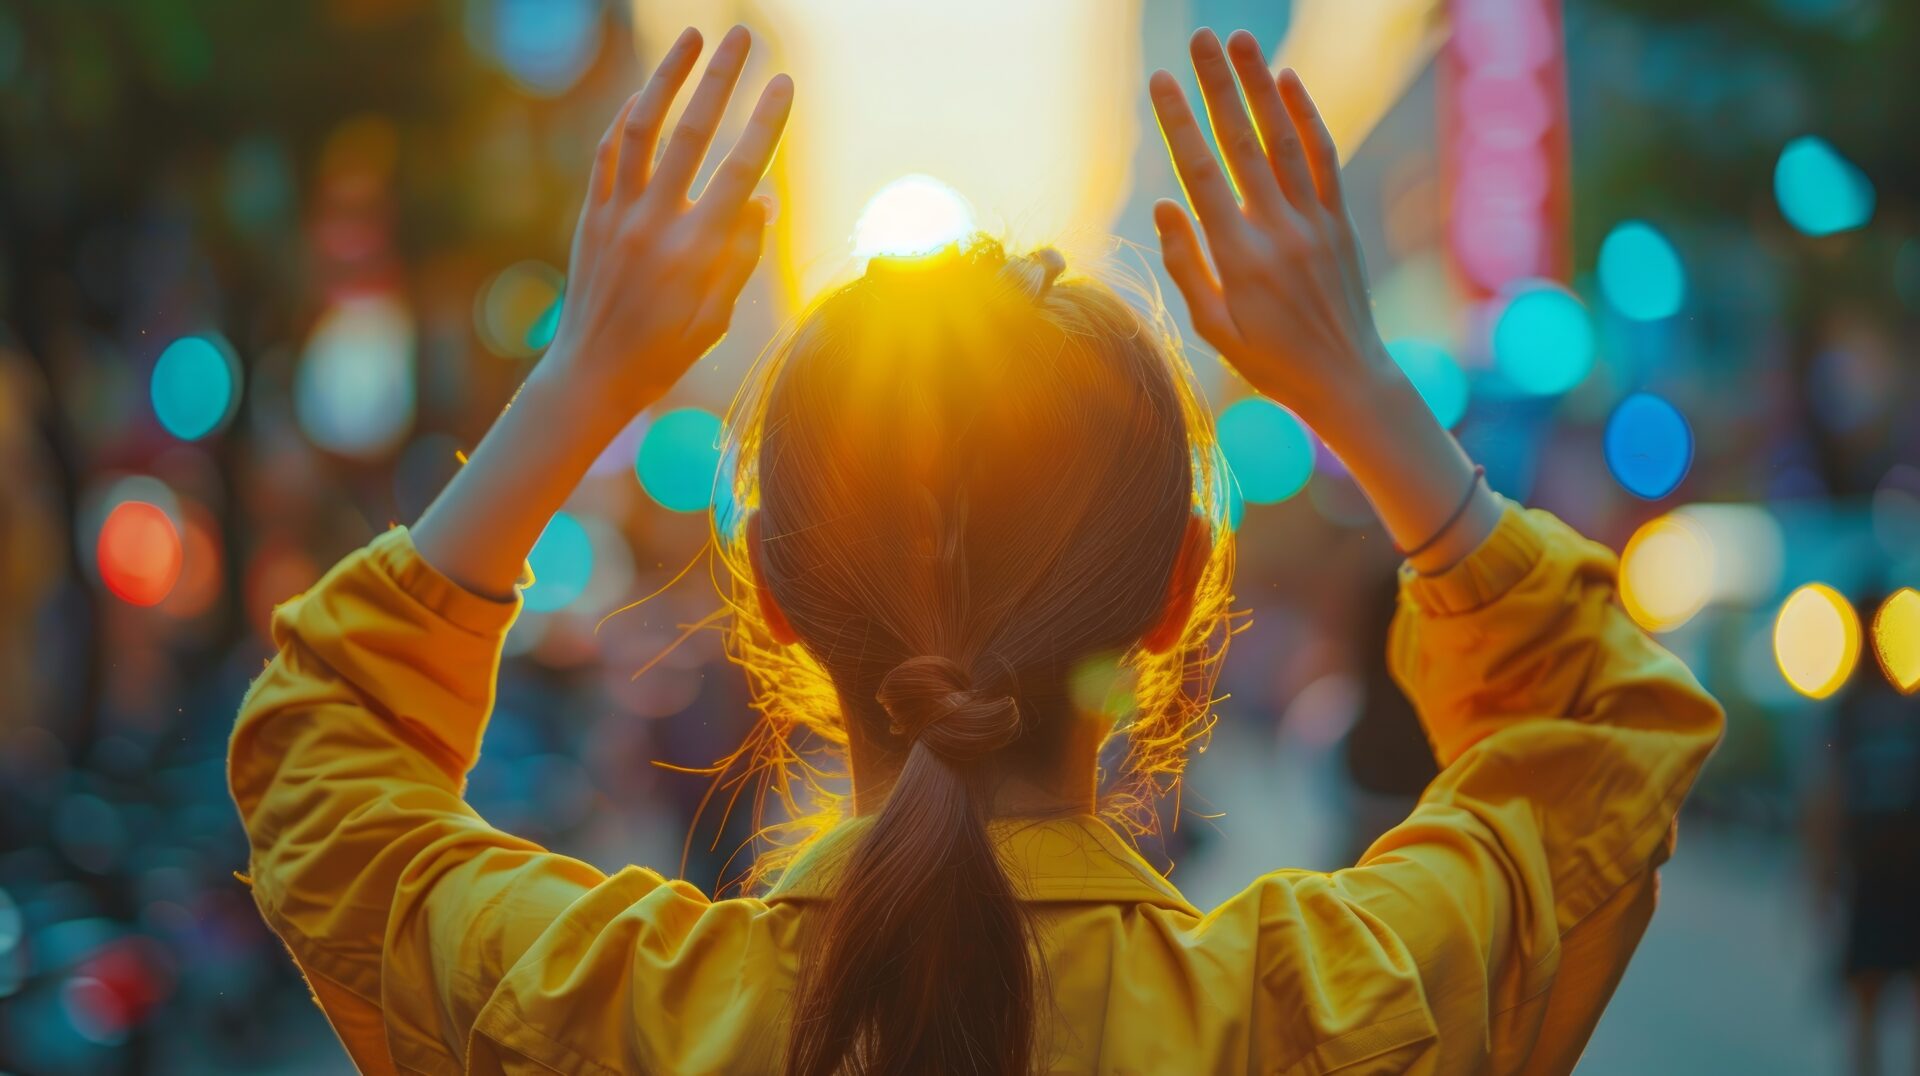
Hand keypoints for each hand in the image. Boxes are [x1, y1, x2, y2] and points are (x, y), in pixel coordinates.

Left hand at [536, 25, 791, 426]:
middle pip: (692, 133)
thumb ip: (741, 255)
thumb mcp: (718, 317)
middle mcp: (656, 225)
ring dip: (667, 77)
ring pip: (643, 129)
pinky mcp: (591, 217)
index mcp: (697, 253)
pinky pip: (609, 153)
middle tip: (742, 34)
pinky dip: (628, 117)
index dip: (766, 123)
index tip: (784, 83)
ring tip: (692, 38)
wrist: (591, 375)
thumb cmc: (664, 354)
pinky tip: (649, 93)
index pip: (741, 172)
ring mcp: (618, 216)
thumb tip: (763, 197)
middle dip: (721, 78)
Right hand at [1149, 29, 1498, 572]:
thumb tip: (1166, 204)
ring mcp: (1314, 223)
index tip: (1158, 80)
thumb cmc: (1268, 362)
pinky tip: (1288, 81)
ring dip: (1261, 86)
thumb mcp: (1213, 329)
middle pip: (1242, 144)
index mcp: (1238, 260)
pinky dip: (1307, 117)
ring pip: (1284, 141)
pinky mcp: (1340, 222)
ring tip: (1239, 41)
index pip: (1201, 174)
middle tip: (1198, 39)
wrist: (1347, 379)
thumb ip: (1186, 265)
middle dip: (1217, 87)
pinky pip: (1324, 159)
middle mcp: (1278, 232)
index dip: (1178, 123)